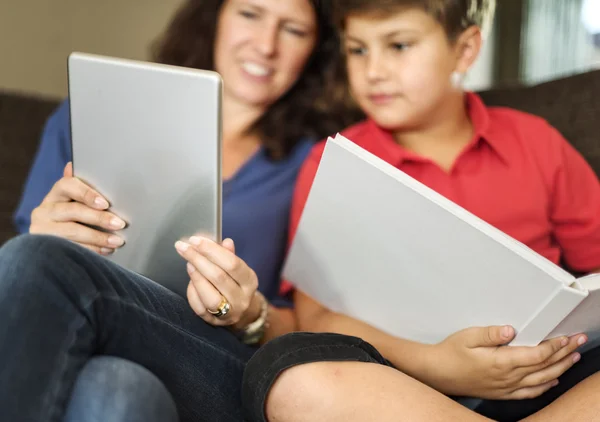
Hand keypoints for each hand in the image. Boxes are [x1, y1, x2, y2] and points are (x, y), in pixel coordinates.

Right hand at [29, 162, 125, 254]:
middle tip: (120, 224)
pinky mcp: (45, 247)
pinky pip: (70, 248)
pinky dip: (91, 250)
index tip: (105, 203)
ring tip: (117, 241)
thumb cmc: (70, 219)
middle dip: (99, 218)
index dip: (87, 193)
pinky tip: (106, 250)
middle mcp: (44, 210)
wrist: (49, 247)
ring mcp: (41, 230)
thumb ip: (80, 189)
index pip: (67, 185)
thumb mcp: (75, 203)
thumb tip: (72, 164)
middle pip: (73, 211)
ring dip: (98, 237)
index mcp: (55, 194)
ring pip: (72, 232)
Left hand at [174, 236, 260, 327]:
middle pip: (218, 277)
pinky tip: (190, 281)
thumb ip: (229, 255)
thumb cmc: (236, 283)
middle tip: (183, 247)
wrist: (242, 311)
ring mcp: (230, 313)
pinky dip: (193, 292)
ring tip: (188, 263)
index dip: (212, 250)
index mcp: (250, 280)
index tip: (195, 240)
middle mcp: (242, 298)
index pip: (232, 263)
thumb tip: (225, 242)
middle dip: (198, 259)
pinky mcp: (216, 322)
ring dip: (196, 277)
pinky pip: (200, 308)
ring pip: (210, 296)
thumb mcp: (237, 268)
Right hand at [428, 325, 585, 399]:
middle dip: (564, 354)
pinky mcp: (502, 392)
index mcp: (501, 362)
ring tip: (573, 358)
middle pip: (544, 367)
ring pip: (541, 380)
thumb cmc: (450, 352)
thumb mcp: (467, 337)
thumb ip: (490, 333)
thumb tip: (510, 329)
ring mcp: (506, 387)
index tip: (567, 336)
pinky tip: (552, 380)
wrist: (437, 373)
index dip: (554, 346)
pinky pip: (530, 393)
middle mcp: (507, 377)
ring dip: (560, 369)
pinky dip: (545, 386)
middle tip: (579, 342)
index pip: (536, 354)